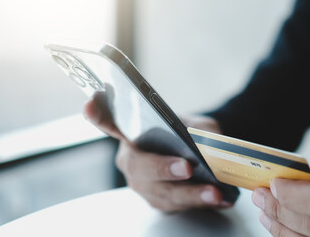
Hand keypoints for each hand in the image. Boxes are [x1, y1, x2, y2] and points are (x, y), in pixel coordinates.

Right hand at [82, 99, 233, 211]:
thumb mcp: (198, 125)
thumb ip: (200, 131)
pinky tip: (219, 200)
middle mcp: (131, 159)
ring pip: (161, 192)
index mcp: (131, 132)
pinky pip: (176, 205)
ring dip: (190, 194)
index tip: (89, 105)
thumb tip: (210, 147)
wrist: (202, 154)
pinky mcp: (158, 202)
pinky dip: (200, 202)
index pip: (110, 122)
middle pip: (139, 167)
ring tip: (214, 192)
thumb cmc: (190, 134)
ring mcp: (143, 184)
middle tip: (187, 168)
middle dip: (163, 168)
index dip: (97, 114)